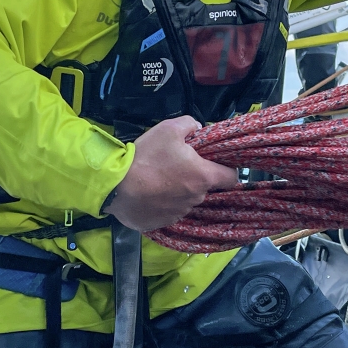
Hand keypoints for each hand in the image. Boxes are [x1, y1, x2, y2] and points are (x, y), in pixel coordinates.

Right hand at [105, 116, 237, 231]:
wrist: (116, 186)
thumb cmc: (146, 157)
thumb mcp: (168, 129)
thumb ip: (189, 124)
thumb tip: (197, 128)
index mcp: (202, 176)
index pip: (231, 178)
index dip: (226, 170)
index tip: (215, 164)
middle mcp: (195, 198)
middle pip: (203, 188)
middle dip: (193, 178)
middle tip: (174, 166)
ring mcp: (179, 213)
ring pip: (186, 200)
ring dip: (177, 191)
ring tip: (157, 180)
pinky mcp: (162, 223)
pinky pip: (168, 212)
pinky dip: (162, 204)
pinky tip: (148, 195)